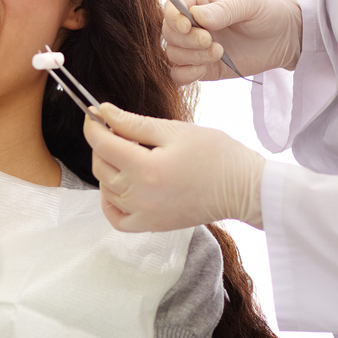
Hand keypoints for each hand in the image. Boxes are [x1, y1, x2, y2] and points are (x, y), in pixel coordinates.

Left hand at [84, 104, 264, 231]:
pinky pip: (116, 218)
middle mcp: (141, 196)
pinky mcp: (152, 225)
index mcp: (146, 169)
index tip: (93, 112)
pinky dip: (109, 201)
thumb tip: (103, 112)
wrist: (245, 188)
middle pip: (100, 166)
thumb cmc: (217, 155)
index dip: (92, 124)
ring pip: (106, 189)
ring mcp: (145, 214)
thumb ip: (134, 123)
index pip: (102, 143)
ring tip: (127, 153)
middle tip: (118, 129)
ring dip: (106, 168)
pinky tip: (117, 185)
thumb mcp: (175, 130)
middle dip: (101, 143)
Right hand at [162, 0, 301, 84]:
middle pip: (169, 32)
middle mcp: (190, 20)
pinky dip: (186, 74)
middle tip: (210, 41)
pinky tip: (203, 69)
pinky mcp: (201, 65)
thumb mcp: (249, 2)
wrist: (285, 35)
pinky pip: (179, 74)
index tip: (188, 26)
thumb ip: (223, 9)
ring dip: (191, 57)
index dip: (174, 17)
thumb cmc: (267, 9)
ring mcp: (193, 44)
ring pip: (173, 53)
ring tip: (219, 52)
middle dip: (186, 40)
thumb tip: (197, 17)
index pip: (171, 6)